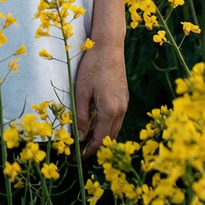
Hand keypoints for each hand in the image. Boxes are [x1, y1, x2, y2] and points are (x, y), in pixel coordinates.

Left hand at [74, 41, 128, 158]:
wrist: (110, 47)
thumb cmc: (92, 67)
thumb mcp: (82, 92)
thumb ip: (82, 115)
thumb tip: (80, 136)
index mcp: (110, 110)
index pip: (100, 139)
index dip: (90, 150)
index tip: (80, 156)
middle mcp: (121, 110)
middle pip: (110, 136)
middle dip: (97, 145)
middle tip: (82, 149)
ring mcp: (125, 103)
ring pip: (115, 127)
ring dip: (102, 134)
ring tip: (86, 135)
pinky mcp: (124, 97)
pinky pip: (117, 117)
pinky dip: (107, 123)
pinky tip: (95, 119)